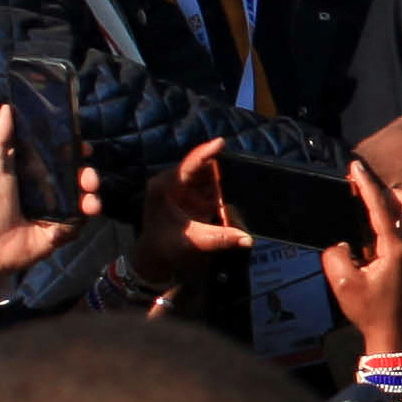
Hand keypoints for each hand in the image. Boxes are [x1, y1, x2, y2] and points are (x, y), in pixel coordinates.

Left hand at [0, 102, 80, 292]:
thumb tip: (7, 107)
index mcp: (28, 169)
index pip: (55, 152)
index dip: (71, 145)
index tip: (80, 142)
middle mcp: (45, 186)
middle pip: (75, 171)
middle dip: (87, 169)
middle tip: (88, 170)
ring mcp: (56, 208)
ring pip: (83, 193)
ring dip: (92, 189)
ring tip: (89, 192)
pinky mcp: (62, 228)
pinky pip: (81, 218)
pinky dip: (86, 212)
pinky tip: (85, 209)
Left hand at [142, 136, 252, 264]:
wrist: (154, 259)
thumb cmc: (166, 248)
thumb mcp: (194, 242)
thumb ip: (221, 238)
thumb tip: (248, 239)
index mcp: (165, 187)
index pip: (189, 164)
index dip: (205, 152)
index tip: (221, 142)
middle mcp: (170, 183)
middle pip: (199, 168)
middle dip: (219, 168)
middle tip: (241, 170)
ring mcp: (178, 189)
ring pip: (204, 177)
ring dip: (220, 180)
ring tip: (240, 180)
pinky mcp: (186, 196)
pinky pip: (205, 187)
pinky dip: (218, 190)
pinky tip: (232, 192)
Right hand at [317, 156, 401, 352]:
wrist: (390, 332)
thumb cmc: (369, 310)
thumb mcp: (344, 283)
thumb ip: (336, 256)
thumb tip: (339, 243)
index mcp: (395, 247)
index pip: (380, 206)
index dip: (366, 184)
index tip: (356, 166)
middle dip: (386, 190)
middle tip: (362, 189)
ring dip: (389, 203)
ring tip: (363, 205)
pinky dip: (388, 217)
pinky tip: (368, 225)